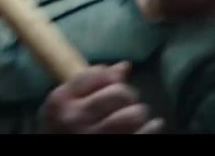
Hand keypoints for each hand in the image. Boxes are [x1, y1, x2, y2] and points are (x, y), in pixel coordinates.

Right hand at [39, 61, 163, 133]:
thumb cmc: (63, 129)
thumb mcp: (65, 105)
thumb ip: (90, 82)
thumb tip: (125, 66)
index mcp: (61, 101)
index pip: (98, 74)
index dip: (112, 77)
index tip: (113, 85)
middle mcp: (75, 119)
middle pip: (118, 93)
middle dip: (127, 95)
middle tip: (126, 103)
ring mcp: (92, 136)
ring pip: (132, 115)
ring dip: (138, 113)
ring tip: (135, 117)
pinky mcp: (112, 147)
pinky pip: (141, 135)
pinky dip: (151, 128)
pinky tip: (152, 125)